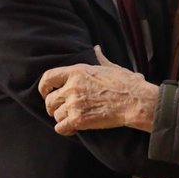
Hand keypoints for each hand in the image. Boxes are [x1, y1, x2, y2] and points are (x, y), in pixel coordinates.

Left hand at [38, 46, 158, 135]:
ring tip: (73, 119)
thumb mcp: (112, 67)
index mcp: (78, 71)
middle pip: (49, 100)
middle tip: (61, 110)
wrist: (135, 101)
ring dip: (63, 118)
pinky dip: (65, 129)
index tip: (46, 93)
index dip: (43, 87)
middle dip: (53, 107)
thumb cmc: (127, 84)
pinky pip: (60, 128)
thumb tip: (97, 48)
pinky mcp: (79, 120)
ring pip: (56, 115)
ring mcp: (74, 103)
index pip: (48, 77)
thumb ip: (100, 58)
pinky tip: (73, 128)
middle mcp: (72, 87)